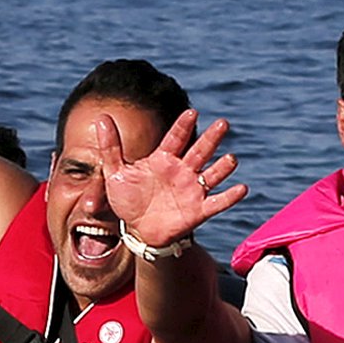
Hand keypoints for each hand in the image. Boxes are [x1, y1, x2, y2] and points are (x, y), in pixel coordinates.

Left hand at [99, 108, 247, 249]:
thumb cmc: (128, 199)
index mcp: (163, 159)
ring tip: (232, 159)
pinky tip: (242, 188)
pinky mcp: (199, 210)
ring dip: (223, 167)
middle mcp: (182, 171)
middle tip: (223, 123)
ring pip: (212, 174)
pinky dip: (230, 196)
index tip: (192, 112)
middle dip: (212, 138)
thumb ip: (110, 146)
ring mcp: (192, 189)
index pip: (175, 138)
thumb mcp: (115, 172)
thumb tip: (101, 117)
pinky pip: (217, 202)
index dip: (183, 126)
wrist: (137, 230)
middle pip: (200, 151)